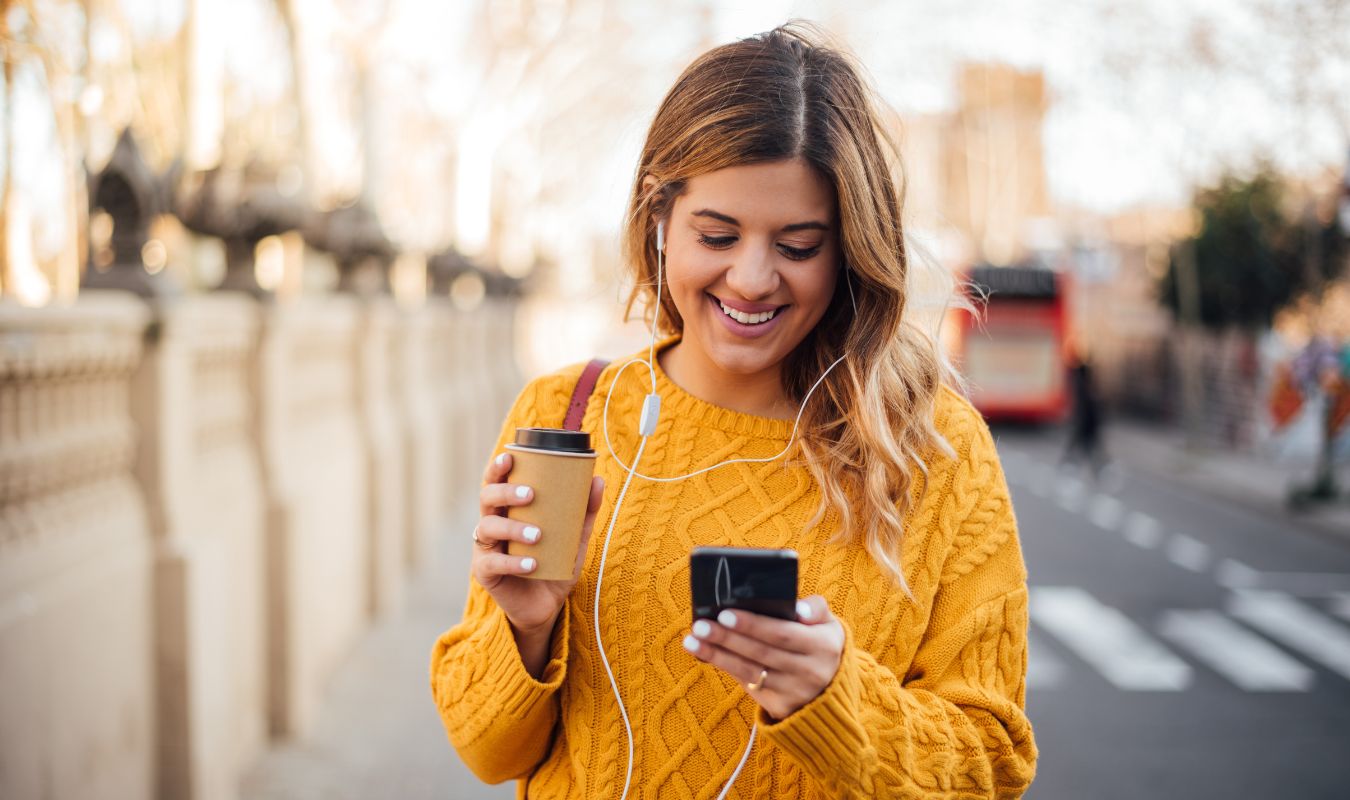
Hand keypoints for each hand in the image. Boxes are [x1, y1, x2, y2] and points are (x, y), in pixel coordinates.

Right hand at [472, 450, 604, 639]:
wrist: (545, 607)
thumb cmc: (554, 565)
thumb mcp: (573, 538)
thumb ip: (584, 512)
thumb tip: (598, 480)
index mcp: (508, 510)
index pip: (496, 482)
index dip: (498, 467)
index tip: (510, 457)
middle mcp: (492, 524)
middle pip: (487, 498)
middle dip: (505, 492)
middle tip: (531, 495)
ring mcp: (486, 549)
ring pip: (488, 528)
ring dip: (512, 527)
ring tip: (537, 535)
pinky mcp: (484, 573)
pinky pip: (493, 564)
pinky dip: (513, 562)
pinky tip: (531, 564)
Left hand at [682, 595, 844, 720]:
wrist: (831, 690)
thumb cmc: (820, 645)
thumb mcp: (829, 625)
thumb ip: (816, 609)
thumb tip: (797, 608)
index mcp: (823, 646)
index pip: (782, 634)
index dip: (753, 624)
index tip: (726, 613)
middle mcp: (810, 672)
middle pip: (761, 653)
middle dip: (727, 638)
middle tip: (701, 624)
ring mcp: (794, 692)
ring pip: (750, 671)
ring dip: (717, 654)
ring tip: (693, 639)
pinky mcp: (780, 706)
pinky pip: (747, 683)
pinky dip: (724, 666)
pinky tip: (704, 653)